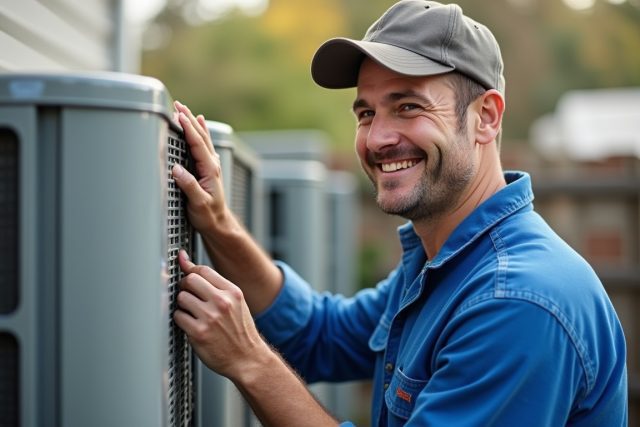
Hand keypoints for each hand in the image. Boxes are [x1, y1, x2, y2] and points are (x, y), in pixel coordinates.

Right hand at [172, 101, 229, 233]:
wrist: (218, 223)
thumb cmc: (208, 215)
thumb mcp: (198, 203)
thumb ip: (189, 186)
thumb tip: (177, 169)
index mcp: (209, 169)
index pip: (197, 144)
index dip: (188, 128)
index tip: (178, 115)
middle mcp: (212, 164)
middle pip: (200, 136)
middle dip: (189, 119)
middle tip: (177, 105)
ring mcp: (211, 165)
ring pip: (202, 138)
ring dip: (193, 122)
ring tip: (185, 109)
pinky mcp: (208, 168)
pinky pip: (203, 144)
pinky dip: (200, 131)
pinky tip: (200, 123)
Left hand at [173, 250, 268, 377]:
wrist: (248, 359)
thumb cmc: (240, 331)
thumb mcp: (235, 303)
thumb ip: (213, 283)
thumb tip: (185, 261)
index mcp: (233, 292)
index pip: (203, 270)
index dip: (190, 271)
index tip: (186, 275)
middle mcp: (222, 302)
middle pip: (189, 280)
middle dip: (185, 287)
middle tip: (189, 296)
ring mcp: (210, 318)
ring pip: (181, 298)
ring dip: (182, 305)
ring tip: (193, 313)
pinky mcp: (199, 333)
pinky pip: (178, 317)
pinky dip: (181, 320)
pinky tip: (191, 325)